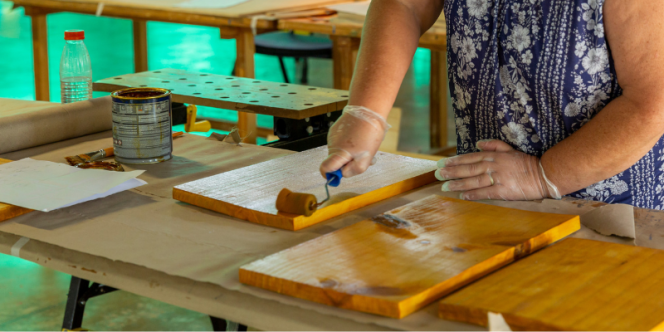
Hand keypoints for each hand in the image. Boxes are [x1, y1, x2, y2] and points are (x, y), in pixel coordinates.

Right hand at [320, 105, 389, 177]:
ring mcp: (333, 136)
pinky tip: (360, 137)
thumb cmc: (369, 134)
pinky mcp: (336, 129)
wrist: (368, 109)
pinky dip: (350, 144)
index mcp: (338, 153)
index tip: (340, 175)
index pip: (325, 169)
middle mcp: (332, 145)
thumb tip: (344, 173)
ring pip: (340, 152)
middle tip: (363, 158)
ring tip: (365, 145)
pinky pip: (342, 142)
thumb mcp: (367, 158)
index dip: (331, 175)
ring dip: (351, 153)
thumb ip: (354, 170)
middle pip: (335, 161)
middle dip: (348, 163)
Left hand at [436, 140, 559, 200]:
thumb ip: (494, 145)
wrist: (545, 175)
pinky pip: (485, 193)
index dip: (455, 160)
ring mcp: (498, 179)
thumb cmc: (527, 162)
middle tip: (437, 174)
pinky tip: (462, 196)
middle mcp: (494, 166)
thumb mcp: (511, 149)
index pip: (471, 157)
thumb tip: (477, 143)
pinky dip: (473, 194)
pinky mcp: (504, 191)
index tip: (442, 163)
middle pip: (469, 168)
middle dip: (451, 171)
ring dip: (458, 183)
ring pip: (473, 181)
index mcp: (495, 156)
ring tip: (444, 186)